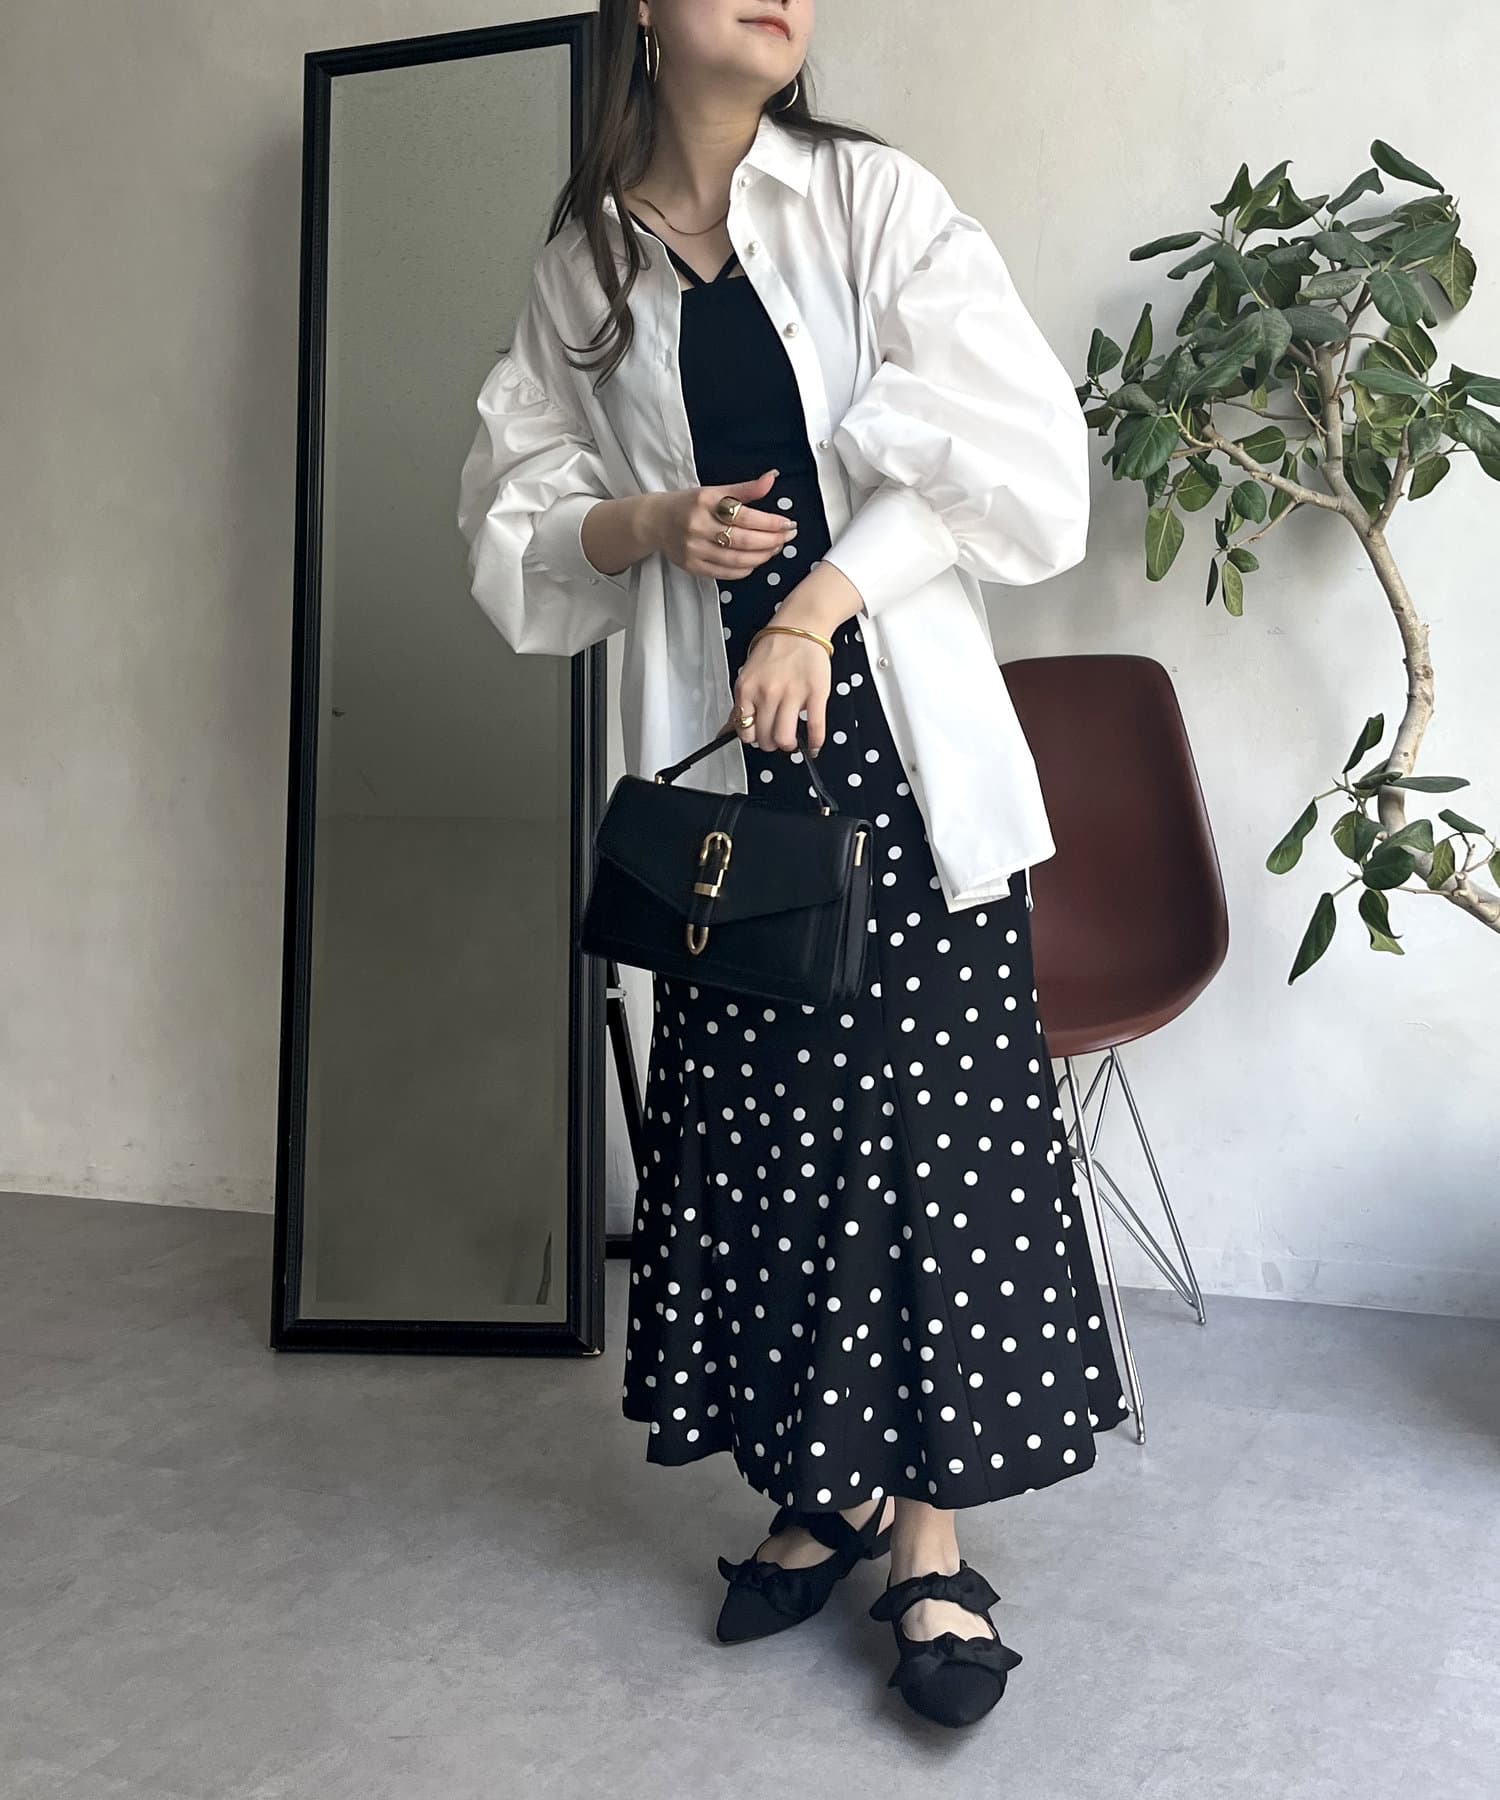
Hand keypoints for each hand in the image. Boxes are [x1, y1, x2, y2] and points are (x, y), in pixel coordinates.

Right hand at [644, 469, 796, 579]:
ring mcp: (694, 549)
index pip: (744, 515)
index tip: (787, 523)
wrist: (655, 521)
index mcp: (704, 502)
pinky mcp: (692, 566)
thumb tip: (772, 478)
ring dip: (762, 556)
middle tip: (787, 536)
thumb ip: (745, 489)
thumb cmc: (688, 504)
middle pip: (743, 540)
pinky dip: (745, 568)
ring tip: (775, 548)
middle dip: (771, 540)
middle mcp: (698, 526)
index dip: (770, 522)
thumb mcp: (714, 491)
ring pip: (736, 559)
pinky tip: (756, 561)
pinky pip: (726, 572)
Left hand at [727, 626, 831, 756]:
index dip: (753, 738)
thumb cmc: (774, 652)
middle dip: (770, 744)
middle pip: (765, 738)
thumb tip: (726, 732)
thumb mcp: (748, 677)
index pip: (744, 731)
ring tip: (791, 740)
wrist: (800, 628)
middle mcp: (768, 693)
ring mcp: (792, 694)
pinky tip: (813, 745)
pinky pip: (815, 728)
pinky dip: (814, 743)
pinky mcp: (815, 694)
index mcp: (747, 689)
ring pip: (785, 738)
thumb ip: (740, 706)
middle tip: (775, 737)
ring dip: (788, 746)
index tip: (758, 737)